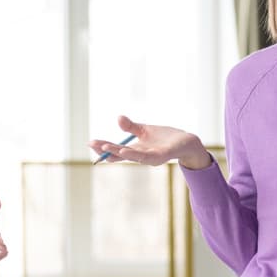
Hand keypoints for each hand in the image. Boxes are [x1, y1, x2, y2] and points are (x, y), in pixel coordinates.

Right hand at [88, 114, 210, 170]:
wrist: (185, 141)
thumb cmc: (165, 137)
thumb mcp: (145, 130)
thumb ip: (131, 126)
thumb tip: (118, 118)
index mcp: (136, 150)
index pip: (116, 150)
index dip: (103, 147)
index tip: (90, 142)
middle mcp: (140, 156)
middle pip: (119, 155)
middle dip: (105, 149)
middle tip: (92, 144)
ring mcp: (150, 158)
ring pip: (130, 156)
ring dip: (117, 152)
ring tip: (105, 147)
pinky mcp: (160, 157)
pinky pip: (145, 157)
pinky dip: (133, 154)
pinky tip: (124, 151)